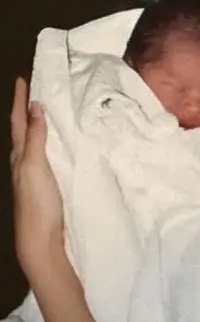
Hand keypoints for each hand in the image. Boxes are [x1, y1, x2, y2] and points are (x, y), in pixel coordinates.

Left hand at [10, 78, 64, 279]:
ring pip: (33, 144)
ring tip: (47, 112)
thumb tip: (35, 107)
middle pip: (23, 131)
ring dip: (38, 127)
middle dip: (26, 111)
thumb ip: (35, 138)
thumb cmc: (36, 204)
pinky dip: (49, 145)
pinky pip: (46, 157)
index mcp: (19, 156)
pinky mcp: (46, 187)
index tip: (22, 79)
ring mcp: (34, 176)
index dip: (19, 101)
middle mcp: (23, 164)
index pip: (18, 122)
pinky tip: (59, 147)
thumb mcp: (34, 166)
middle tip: (34, 91)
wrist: (41, 241)